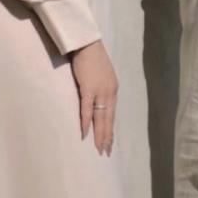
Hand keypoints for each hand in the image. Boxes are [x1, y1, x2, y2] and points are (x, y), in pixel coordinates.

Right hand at [70, 40, 117, 155]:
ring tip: (99, 148)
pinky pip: (87, 108)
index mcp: (112, 90)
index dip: (110, 129)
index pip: (112, 114)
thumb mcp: (101, 77)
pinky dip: (86, 121)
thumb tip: (96, 102)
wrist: (88, 45)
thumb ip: (100, 89)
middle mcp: (109, 92)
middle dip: (107, 137)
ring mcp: (100, 91)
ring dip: (99, 133)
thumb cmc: (92, 60)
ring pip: (100, 117)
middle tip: (106, 152)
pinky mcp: (88, 88)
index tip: (110, 142)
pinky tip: (84, 132)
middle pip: (108, 119)